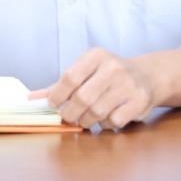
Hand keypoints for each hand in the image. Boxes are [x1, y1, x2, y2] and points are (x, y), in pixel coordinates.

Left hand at [29, 47, 162, 130]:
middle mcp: (113, 67)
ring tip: (87, 117)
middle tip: (69, 117)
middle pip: (82, 98)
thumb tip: (33, 98)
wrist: (148, 75)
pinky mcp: (138, 101)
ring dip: (87, 120)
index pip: (70, 77)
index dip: (57, 95)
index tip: (53, 104)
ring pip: (96, 112)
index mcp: (96, 56)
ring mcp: (128, 85)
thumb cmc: (110, 74)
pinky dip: (105, 124)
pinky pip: (112, 121)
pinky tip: (107, 116)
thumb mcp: (87, 70)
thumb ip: (62, 84)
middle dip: (70, 113)